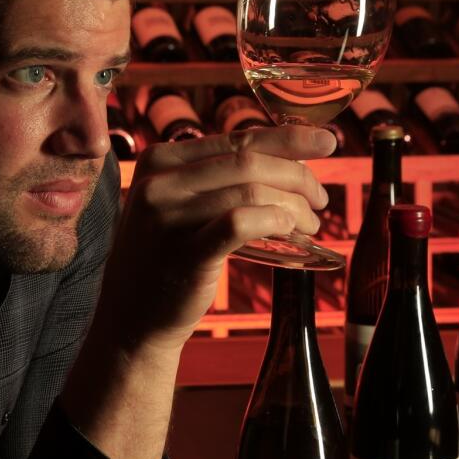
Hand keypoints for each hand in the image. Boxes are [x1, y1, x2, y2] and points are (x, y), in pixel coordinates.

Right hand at [94, 124, 335, 359]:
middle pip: (248, 161)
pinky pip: (240, 223)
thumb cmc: (165, 260)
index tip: (326, 143)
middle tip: (320, 198)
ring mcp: (167, 217)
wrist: (131, 319)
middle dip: (298, 176)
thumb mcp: (176, 206)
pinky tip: (290, 229)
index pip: (236, 140)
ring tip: (310, 224)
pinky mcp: (184, 253)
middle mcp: (159, 182)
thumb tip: (284, 159)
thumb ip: (213, 180)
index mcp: (159, 161)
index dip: (288, 139)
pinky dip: (274, 220)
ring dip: (293, 205)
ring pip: (250, 190)